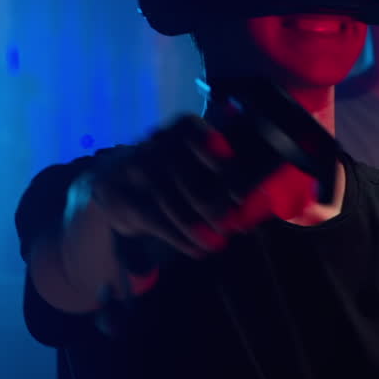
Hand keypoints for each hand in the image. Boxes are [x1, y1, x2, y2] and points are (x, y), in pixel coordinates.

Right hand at [87, 115, 312, 258]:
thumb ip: (227, 172)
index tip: (238, 184)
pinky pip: (154, 221)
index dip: (218, 157)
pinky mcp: (120, 197)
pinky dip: (179, 238)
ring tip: (219, 244)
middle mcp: (155, 143)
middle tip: (236, 225)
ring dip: (198, 228)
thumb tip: (268, 199)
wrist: (110, 181)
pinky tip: (198, 250)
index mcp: (182, 128)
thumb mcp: (196, 161)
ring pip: (171, 203)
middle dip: (214, 205)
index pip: (199, 135)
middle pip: (187, 177)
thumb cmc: (173, 174)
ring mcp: (134, 169)